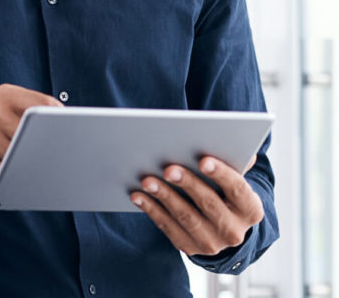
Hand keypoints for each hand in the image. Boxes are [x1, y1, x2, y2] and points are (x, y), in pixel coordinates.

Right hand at [0, 84, 61, 204]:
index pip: (44, 105)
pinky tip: (12, 176)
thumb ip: (36, 113)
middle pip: (35, 133)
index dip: (60, 121)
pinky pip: (11, 176)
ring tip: (22, 164)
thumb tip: (70, 129)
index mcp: (4, 94)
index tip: (70, 132)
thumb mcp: (11, 114)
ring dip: (30, 166)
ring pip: (25, 157)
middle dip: (46, 147)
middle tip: (54, 155)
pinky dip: (17, 180)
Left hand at [130, 155, 262, 255]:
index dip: (221, 173)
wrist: (223, 227)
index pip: (238, 188)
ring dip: (164, 197)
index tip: (203, 160)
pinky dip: (152, 210)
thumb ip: (235, 161)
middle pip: (209, 204)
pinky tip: (138, 195)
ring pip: (185, 217)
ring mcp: (212, 244)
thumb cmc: (225, 191)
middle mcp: (234, 231)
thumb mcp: (235, 178)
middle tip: (167, 168)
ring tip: (147, 180)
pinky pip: (168, 227)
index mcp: (250, 209)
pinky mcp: (190, 248)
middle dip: (187, 184)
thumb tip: (235, 140)